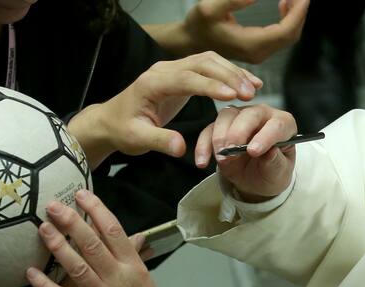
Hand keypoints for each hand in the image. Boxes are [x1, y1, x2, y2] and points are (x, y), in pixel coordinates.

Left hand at [26, 189, 186, 286]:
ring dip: (57, 246)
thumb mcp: (148, 283)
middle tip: (52, 205)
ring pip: (75, 266)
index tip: (81, 194)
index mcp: (134, 268)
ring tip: (42, 228)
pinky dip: (45, 285)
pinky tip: (30, 272)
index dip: (96, 210)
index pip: (114, 231)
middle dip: (70, 221)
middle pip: (91, 243)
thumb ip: (134, 259)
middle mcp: (117, 279)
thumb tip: (135, 236)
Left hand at [67, 51, 262, 168]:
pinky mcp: (181, 74)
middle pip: (202, 63)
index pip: (186, 78)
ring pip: (208, 60)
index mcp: (152, 83)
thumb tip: (181, 148)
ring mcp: (173, 69)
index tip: (233, 96)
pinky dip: (228, 72)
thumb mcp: (137, 140)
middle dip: (228, 76)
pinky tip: (245, 83)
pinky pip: (208, 67)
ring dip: (232, 72)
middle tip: (249, 94)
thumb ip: (160, 141)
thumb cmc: (123, 131)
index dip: (211, 86)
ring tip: (253, 88)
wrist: (111, 121)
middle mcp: (164, 70)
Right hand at [150, 0, 309, 64]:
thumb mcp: (210, 7)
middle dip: (300, 12)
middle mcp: (259, 53)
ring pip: (288, 36)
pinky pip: (281, 36)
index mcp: (251, 44)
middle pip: (291, 34)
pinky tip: (283, 4)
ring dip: (294, 15)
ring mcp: (260, 53)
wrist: (191, 41)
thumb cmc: (199, 24)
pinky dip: (287, 19)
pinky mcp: (259, 49)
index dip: (298, 12)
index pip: (285, 30)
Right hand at [195, 104, 297, 199]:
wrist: (257, 179)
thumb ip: (275, 162)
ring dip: (220, 137)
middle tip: (231, 151)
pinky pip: (209, 130)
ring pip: (226, 116)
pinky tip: (203, 161)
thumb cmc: (273, 172)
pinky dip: (204, 145)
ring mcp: (240, 117)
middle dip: (238, 132)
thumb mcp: (278, 173)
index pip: (276, 125)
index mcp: (283, 124)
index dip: (264, 137)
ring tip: (221, 158)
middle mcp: (262, 115)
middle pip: (249, 115)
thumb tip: (269, 153)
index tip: (253, 152)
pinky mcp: (222, 126)